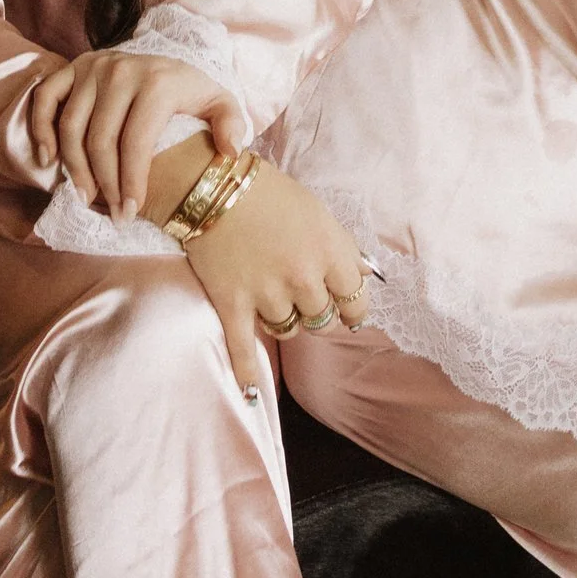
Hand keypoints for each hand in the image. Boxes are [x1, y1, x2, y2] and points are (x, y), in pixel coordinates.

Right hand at [28, 51, 249, 214]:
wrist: (163, 62)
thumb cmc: (190, 93)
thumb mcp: (219, 103)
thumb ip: (230, 124)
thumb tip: (230, 151)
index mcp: (158, 81)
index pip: (136, 140)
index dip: (130, 181)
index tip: (128, 213)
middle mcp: (122, 70)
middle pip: (101, 139)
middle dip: (104, 183)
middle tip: (110, 213)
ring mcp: (93, 67)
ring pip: (72, 125)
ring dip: (74, 167)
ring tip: (86, 197)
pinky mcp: (72, 68)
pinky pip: (45, 98)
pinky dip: (40, 129)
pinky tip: (48, 159)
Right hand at [180, 164, 369, 394]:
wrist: (211, 185)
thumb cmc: (268, 191)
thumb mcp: (317, 212)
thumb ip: (342, 247)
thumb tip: (364, 274)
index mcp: (329, 251)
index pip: (355, 298)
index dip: (353, 307)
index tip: (349, 311)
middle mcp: (303, 278)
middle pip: (322, 319)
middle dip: (317, 312)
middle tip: (305, 300)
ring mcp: (267, 295)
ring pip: (288, 330)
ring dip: (283, 319)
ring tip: (270, 298)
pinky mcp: (233, 305)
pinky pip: (244, 349)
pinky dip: (247, 372)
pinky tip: (250, 392)